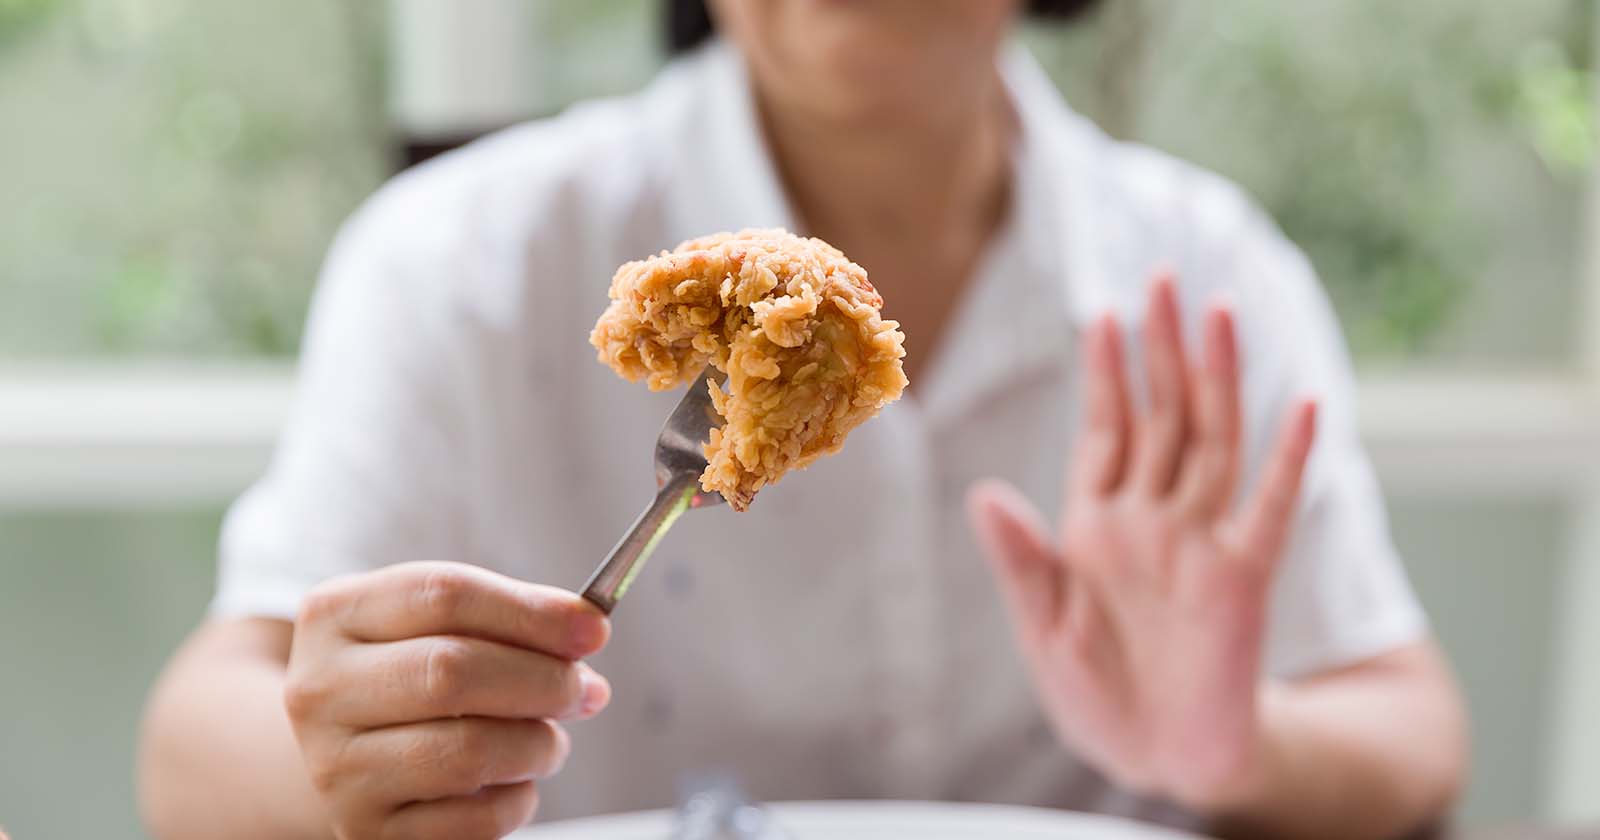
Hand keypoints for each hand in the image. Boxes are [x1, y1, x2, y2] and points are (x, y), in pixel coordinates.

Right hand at [284, 562, 611, 839]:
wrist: (347, 753)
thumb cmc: (411, 675)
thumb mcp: (437, 624)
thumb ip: (508, 617)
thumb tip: (585, 630)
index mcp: (335, 613)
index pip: (444, 594)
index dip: (530, 611)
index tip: (594, 627)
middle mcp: (320, 689)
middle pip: (450, 670)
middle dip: (542, 680)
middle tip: (587, 689)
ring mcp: (336, 766)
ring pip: (466, 751)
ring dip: (536, 744)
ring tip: (550, 740)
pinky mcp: (367, 830)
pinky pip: (472, 819)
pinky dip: (517, 799)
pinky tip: (515, 781)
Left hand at [967, 276, 1317, 810]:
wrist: (1158, 756)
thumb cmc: (1095, 693)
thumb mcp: (1044, 628)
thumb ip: (1022, 561)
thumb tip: (983, 493)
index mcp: (1097, 524)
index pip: (1106, 430)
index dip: (1106, 374)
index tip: (1104, 314)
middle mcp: (1153, 519)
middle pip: (1163, 417)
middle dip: (1162, 349)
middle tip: (1165, 278)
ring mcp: (1203, 541)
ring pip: (1213, 441)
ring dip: (1218, 378)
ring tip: (1220, 311)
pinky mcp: (1246, 577)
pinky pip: (1271, 507)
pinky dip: (1290, 458)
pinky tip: (1306, 406)